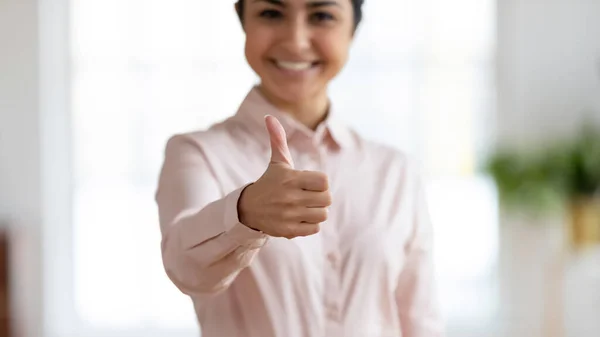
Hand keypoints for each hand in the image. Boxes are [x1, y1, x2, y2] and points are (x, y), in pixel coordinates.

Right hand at [238, 115, 331, 238]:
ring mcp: (289, 215)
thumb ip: (278, 140)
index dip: (321, 183)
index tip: (310, 183)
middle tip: (309, 196)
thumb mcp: (276, 162)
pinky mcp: (288, 230)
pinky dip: (310, 225)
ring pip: (322, 215)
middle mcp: (290, 197)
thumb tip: (269, 116)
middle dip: (321, 198)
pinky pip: (314, 228)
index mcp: (290, 178)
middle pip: (327, 199)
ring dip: (316, 212)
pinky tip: (299, 218)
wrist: (248, 209)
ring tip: (305, 207)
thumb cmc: (269, 182)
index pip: (324, 182)